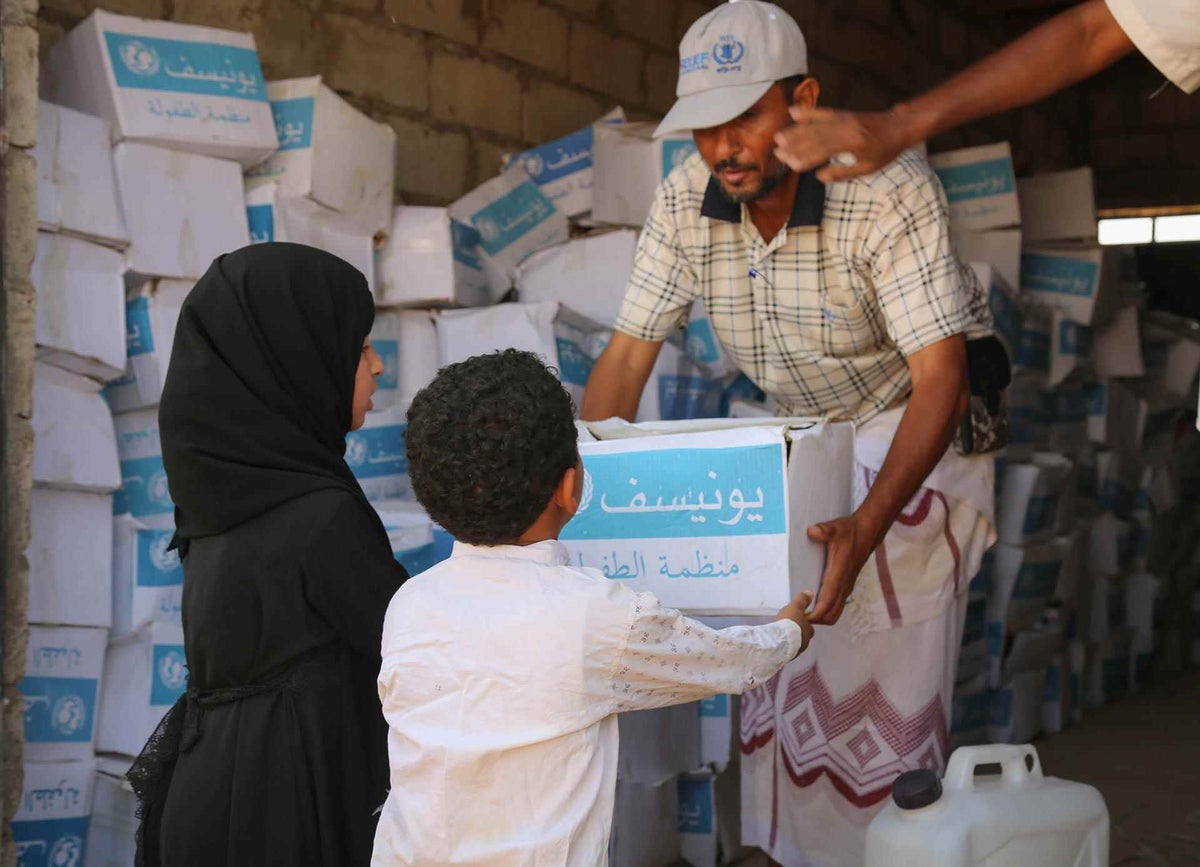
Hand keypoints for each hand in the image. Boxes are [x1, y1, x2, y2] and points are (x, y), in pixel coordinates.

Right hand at [773, 106, 912, 183]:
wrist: (899, 126)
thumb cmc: (884, 150)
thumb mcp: (867, 168)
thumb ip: (843, 172)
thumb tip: (819, 177)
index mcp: (852, 143)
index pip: (823, 151)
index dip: (805, 158)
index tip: (790, 164)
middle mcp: (845, 128)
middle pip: (815, 137)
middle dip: (794, 145)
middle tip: (777, 153)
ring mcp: (842, 118)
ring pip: (815, 125)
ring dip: (795, 131)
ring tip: (778, 137)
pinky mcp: (842, 113)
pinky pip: (822, 112)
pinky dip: (807, 112)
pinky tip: (793, 112)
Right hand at [775, 590, 814, 653]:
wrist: (777, 641)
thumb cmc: (788, 623)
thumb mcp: (795, 607)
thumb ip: (802, 600)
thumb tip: (810, 593)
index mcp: (809, 631)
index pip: (810, 628)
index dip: (803, 623)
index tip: (796, 620)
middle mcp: (804, 643)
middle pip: (802, 637)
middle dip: (797, 634)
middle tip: (788, 628)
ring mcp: (796, 651)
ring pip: (794, 645)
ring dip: (789, 641)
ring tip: (781, 636)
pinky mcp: (786, 657)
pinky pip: (786, 651)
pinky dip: (783, 647)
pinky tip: (776, 643)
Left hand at [806, 515, 876, 624]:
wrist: (867, 534)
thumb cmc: (849, 532)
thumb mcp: (835, 528)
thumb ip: (823, 530)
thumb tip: (811, 532)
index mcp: (839, 574)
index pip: (827, 602)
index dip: (814, 613)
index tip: (800, 616)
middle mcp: (844, 585)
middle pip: (831, 614)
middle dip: (815, 619)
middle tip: (797, 615)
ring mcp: (846, 588)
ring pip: (835, 613)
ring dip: (820, 617)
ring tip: (803, 611)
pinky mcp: (846, 587)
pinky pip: (836, 607)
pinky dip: (825, 611)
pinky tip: (812, 604)